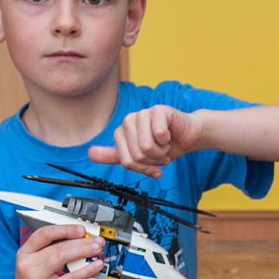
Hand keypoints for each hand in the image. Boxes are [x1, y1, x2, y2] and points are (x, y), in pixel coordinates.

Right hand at [8, 223, 102, 278]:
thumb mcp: (33, 268)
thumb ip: (50, 254)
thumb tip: (78, 242)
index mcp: (24, 254)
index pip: (43, 234)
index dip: (64, 229)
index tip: (80, 229)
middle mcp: (28, 264)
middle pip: (58, 246)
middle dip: (81, 241)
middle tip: (96, 240)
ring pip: (63, 258)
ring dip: (84, 251)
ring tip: (97, 249)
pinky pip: (71, 277)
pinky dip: (86, 270)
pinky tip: (95, 266)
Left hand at [89, 105, 203, 173]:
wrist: (188, 136)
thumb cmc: (165, 146)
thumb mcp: (137, 156)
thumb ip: (114, 156)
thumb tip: (90, 153)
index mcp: (122, 132)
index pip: (126, 160)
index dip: (142, 168)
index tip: (151, 166)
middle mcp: (129, 120)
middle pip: (136, 155)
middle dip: (153, 161)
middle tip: (160, 154)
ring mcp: (143, 113)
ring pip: (146, 146)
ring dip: (161, 152)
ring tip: (165, 146)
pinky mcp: (158, 110)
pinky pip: (159, 134)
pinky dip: (168, 141)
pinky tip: (170, 135)